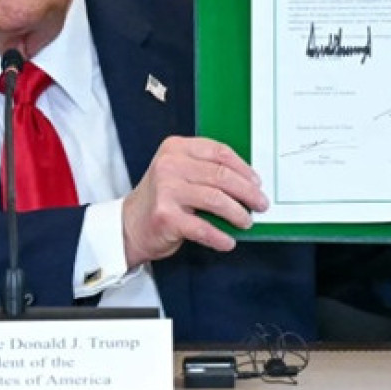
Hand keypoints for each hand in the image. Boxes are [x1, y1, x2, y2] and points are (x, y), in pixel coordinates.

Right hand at [122, 135, 267, 267]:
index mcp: (175, 148)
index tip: (257, 182)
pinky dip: (220, 236)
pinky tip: (228, 241)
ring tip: (246, 221)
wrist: (130, 224)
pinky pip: (202, 227)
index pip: (219, 152)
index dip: (243, 168)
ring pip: (216, 199)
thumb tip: (249, 183)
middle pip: (221, 176)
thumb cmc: (163, 198)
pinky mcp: (166, 216)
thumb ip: (206, 170)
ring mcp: (166, 190)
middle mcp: (169, 165)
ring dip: (237, 213)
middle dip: (247, 192)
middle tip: (260, 204)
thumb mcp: (179, 172)